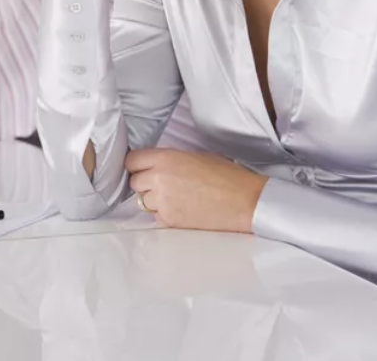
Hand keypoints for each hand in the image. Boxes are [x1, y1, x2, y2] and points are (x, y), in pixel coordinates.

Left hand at [125, 148, 267, 233]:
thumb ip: (170, 160)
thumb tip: (156, 165)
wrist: (244, 201)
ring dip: (154, 200)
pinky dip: (164, 215)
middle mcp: (158, 179)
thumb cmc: (226, 176)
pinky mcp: (169, 220)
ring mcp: (162, 201)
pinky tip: (182, 210)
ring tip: (176, 198)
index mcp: (165, 158)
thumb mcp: (195, 156)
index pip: (132, 160)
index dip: (137, 165)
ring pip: (144, 201)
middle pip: (135, 182)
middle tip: (162, 185)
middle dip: (145, 183)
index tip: (142, 168)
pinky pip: (156, 217)